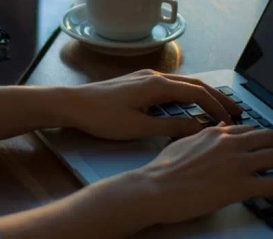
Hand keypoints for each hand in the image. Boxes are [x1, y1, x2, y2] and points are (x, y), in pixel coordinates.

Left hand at [64, 69, 243, 139]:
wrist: (71, 104)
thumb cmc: (101, 117)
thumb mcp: (138, 127)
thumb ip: (170, 126)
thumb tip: (197, 127)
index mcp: (157, 85)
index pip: (197, 93)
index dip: (215, 107)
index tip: (228, 121)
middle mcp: (153, 76)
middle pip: (193, 84)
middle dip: (215, 98)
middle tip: (233, 111)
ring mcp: (144, 78)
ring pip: (181, 84)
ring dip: (200, 95)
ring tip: (215, 108)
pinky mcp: (135, 83)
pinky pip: (168, 86)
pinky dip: (184, 95)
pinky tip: (185, 106)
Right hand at [129, 124, 272, 223]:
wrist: (153, 188)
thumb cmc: (161, 170)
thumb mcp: (182, 144)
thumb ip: (204, 136)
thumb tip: (218, 128)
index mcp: (216, 134)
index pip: (251, 130)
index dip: (261, 139)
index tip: (264, 146)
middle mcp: (230, 145)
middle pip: (270, 139)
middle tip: (272, 157)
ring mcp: (236, 164)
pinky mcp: (239, 186)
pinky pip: (272, 185)